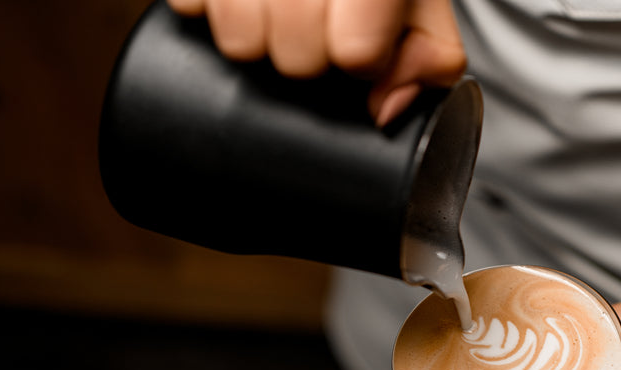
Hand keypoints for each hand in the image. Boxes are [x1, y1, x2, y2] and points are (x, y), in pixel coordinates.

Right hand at [166, 0, 466, 124]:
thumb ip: (430, 55)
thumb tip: (388, 108)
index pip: (358, 52)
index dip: (361, 60)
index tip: (360, 43)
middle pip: (296, 59)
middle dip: (309, 55)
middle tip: (317, 23)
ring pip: (240, 43)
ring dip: (258, 36)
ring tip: (276, 7)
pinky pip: (189, 10)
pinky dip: (210, 9)